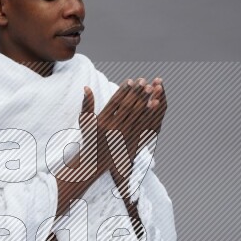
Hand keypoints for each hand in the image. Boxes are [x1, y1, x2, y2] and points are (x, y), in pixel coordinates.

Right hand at [55, 77, 166, 194]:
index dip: (123, 90)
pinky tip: (156, 103)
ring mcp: (124, 136)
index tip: (130, 80)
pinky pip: (144, 123)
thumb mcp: (85, 122)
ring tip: (152, 88)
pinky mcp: (132, 140)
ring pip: (138, 114)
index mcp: (102, 122)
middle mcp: (114, 129)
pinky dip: (150, 113)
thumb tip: (86, 87)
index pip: (115, 102)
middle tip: (143, 81)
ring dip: (146, 100)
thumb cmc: (90, 137)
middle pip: (128, 107)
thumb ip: (87, 105)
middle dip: (136, 93)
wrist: (97, 161)